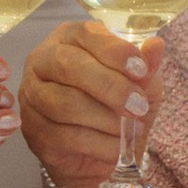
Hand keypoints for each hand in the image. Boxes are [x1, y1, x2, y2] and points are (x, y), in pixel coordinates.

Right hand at [18, 21, 164, 187]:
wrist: (100, 154)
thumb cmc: (117, 107)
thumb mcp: (140, 85)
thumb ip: (146, 66)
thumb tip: (156, 45)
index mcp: (69, 38)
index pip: (85, 34)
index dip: (114, 51)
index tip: (142, 69)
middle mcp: (42, 61)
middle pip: (69, 66)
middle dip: (110, 87)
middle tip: (139, 106)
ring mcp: (31, 95)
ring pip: (66, 103)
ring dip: (105, 120)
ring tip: (129, 130)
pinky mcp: (32, 129)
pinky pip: (65, 135)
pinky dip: (99, 144)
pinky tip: (116, 148)